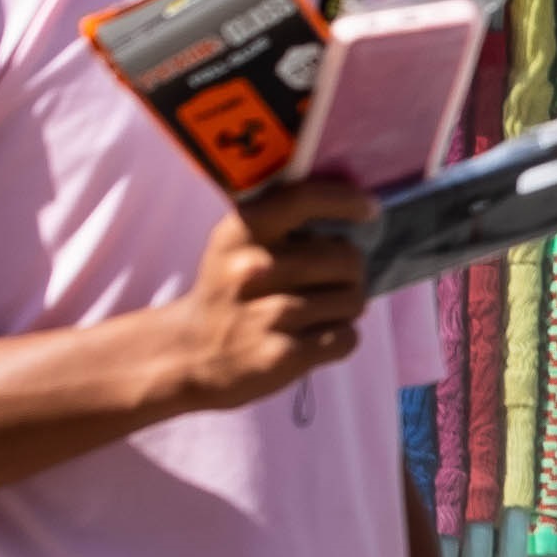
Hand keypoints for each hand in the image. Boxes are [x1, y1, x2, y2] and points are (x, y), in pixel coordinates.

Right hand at [152, 178, 379, 414]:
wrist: (187, 356)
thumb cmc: (232, 292)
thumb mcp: (240, 245)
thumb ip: (287, 222)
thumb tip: (361, 210)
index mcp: (241, 233)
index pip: (302, 200)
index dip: (345, 200)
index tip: (369, 210)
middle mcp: (251, 270)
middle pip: (347, 258)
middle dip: (351, 272)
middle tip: (330, 282)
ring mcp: (266, 315)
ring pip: (353, 300)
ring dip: (345, 308)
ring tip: (314, 313)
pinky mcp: (281, 355)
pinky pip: (347, 338)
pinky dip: (339, 340)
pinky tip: (309, 339)